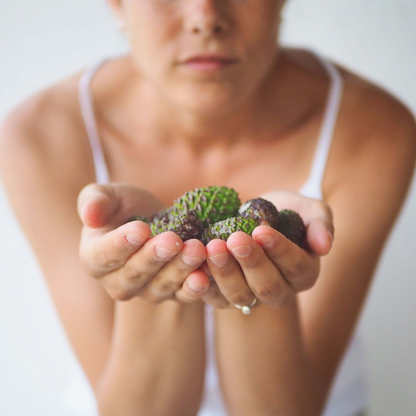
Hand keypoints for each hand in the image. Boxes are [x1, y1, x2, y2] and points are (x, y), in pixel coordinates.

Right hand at [77, 183, 209, 301]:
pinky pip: (182, 295)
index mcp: (95, 258)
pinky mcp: (172, 293)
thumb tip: (89, 215)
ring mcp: (146, 290)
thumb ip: (95, 201)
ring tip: (196, 250)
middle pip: (135, 274)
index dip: (122, 243)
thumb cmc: (126, 207)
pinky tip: (206, 276)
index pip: (105, 255)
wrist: (155, 219)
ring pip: (161, 285)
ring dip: (179, 269)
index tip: (141, 229)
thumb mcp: (109, 196)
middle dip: (155, 257)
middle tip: (173, 240)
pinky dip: (194, 288)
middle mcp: (117, 282)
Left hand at [202, 191, 333, 308]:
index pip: (296, 267)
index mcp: (303, 273)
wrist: (252, 219)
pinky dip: (203, 281)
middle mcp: (279, 291)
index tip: (262, 231)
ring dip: (225, 272)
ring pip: (239, 295)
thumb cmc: (283, 213)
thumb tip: (325, 246)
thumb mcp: (308, 209)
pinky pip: (213, 296)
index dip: (280, 250)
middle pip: (267, 286)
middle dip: (251, 262)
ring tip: (213, 247)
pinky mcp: (223, 296)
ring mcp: (250, 296)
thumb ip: (321, 223)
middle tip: (235, 239)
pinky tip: (196, 261)